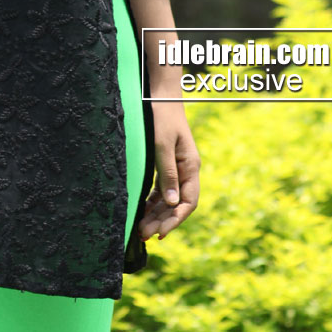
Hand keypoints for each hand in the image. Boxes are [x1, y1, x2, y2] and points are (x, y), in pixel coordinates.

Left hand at [138, 97, 199, 242]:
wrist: (159, 95)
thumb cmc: (161, 117)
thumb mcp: (162, 144)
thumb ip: (167, 173)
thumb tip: (173, 203)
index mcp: (190, 166)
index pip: (188, 202)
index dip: (175, 221)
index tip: (160, 234)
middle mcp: (186, 170)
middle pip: (177, 205)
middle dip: (162, 222)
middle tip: (143, 235)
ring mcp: (176, 168)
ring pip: (168, 199)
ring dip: (156, 215)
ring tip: (141, 230)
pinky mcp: (165, 164)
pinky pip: (161, 189)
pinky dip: (152, 202)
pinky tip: (142, 212)